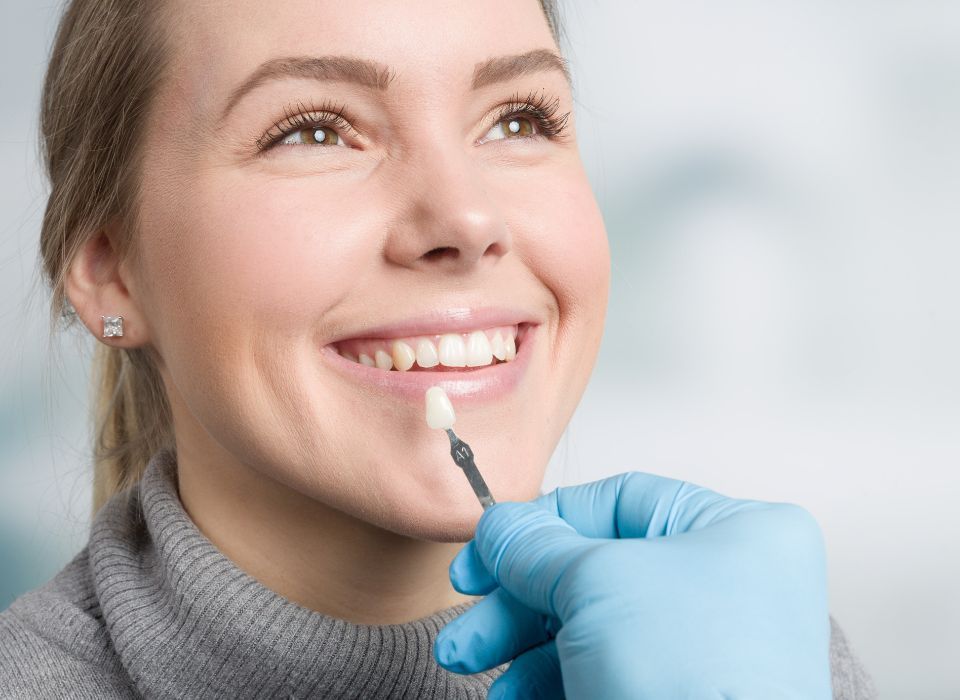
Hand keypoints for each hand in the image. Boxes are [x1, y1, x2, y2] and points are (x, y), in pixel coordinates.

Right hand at [435, 472, 831, 698]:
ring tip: (464, 663)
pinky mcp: (681, 692)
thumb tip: (498, 525)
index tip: (483, 551)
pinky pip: (606, 669)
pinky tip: (509, 695)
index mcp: (738, 532)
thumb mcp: (594, 583)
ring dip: (518, 643)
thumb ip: (535, 546)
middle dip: (514, 597)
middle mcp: (729, 583)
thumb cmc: (684, 671)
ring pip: (591, 623)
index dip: (540, 522)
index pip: (618, 501)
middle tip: (463, 624)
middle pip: (594, 567)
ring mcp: (708, 645)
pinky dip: (550, 678)